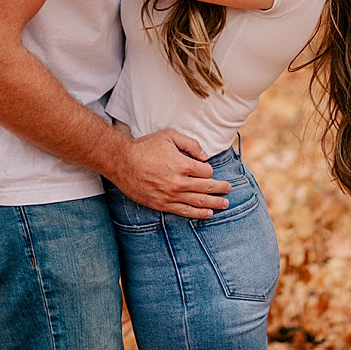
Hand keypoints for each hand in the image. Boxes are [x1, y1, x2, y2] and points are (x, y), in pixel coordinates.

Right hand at [112, 129, 230, 218]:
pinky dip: (198, 213)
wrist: (122, 162)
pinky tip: (208, 213)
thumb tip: (205, 156)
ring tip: (225, 203)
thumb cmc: (145, 147)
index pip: (206, 171)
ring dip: (215, 203)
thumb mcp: (169, 136)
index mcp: (182, 164)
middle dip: (220, 188)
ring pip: (199, 201)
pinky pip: (184, 211)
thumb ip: (190, 143)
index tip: (206, 168)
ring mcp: (171, 195)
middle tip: (229, 189)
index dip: (209, 169)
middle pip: (207, 187)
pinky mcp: (162, 204)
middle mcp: (179, 182)